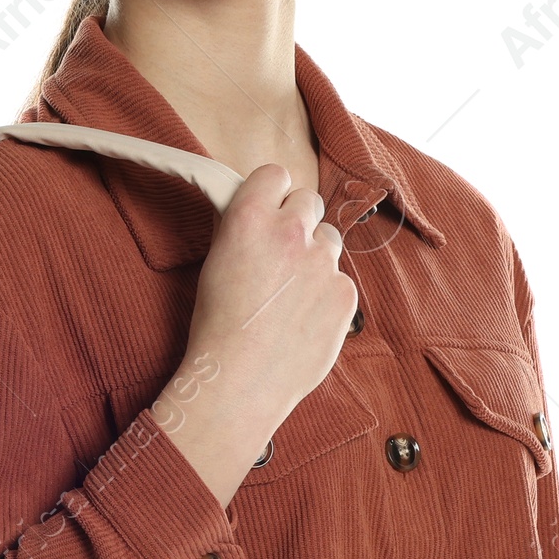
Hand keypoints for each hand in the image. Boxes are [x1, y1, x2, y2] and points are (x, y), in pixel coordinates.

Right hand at [153, 163, 356, 505]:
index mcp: (248, 219)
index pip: (275, 174)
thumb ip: (242, 231)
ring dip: (315, 257)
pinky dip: (327, 296)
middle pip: (309, 200)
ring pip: (329, 240)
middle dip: (298, 221)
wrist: (238, 384)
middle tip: (281, 254)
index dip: (272, 194)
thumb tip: (258, 217)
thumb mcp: (214, 264)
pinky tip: (303, 321)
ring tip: (291, 295)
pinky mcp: (344, 295)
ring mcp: (322, 264)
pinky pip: (340, 280)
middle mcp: (289, 232)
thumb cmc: (215, 330)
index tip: (268, 212)